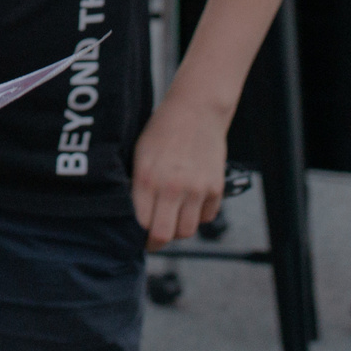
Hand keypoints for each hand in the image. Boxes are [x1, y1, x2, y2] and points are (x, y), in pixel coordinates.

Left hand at [131, 94, 227, 247]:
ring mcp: (196, 189)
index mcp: (146, 179)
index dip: (138, 235)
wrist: (196, 110)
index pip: (141, 224)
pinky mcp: (215, 188)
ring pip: (187, 231)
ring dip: (179, 229)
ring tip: (173, 218)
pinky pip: (207, 218)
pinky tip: (191, 203)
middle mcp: (171, 187)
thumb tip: (134, 217)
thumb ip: (137, 186)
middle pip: (164, 235)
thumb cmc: (161, 131)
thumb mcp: (139, 155)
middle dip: (157, 241)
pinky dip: (198, 216)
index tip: (138, 236)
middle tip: (154, 238)